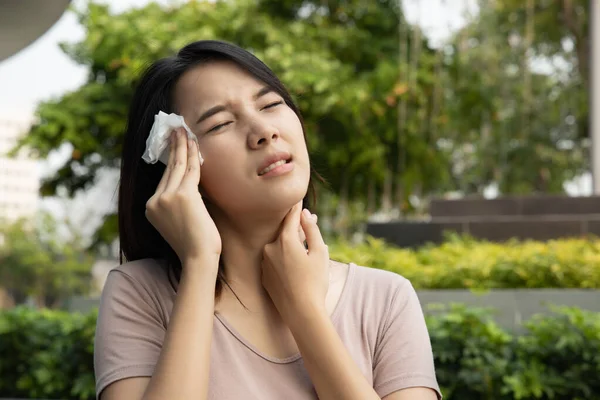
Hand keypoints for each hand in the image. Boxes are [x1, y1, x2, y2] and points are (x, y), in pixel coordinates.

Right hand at [145, 129, 221, 264]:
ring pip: (178, 165)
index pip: (163, 179)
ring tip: (184, 130)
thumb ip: (178, 204)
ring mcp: (167, 197)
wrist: (198, 258)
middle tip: (176, 129)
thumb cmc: (195, 245)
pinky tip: (194, 143)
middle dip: (173, 147)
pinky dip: (193, 155)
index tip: (174, 145)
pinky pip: (191, 170)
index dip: (170, 160)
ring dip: (182, 145)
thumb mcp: (179, 221)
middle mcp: (155, 201)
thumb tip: (190, 185)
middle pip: (168, 168)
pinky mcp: (183, 195)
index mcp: (151, 208)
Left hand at [261, 202, 329, 323]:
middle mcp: (270, 248)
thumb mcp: (320, 252)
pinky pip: (275, 261)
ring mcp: (265, 263)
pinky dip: (284, 258)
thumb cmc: (315, 282)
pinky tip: (297, 265)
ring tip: (306, 248)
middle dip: (297, 228)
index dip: (296, 207)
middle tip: (309, 221)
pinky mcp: (264, 276)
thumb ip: (311, 229)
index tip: (298, 199)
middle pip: (285, 232)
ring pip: (279, 247)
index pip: (290, 217)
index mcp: (285, 240)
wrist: (302, 312)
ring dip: (291, 244)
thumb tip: (305, 214)